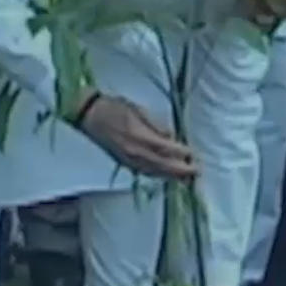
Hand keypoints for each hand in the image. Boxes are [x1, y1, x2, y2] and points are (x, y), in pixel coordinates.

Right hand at [74, 93, 197, 179]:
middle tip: (196, 172)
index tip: (193, 155)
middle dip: (181, 170)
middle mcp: (135, 152)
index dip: (181, 154)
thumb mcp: (138, 109)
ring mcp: (128, 160)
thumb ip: (155, 125)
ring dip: (171, 176)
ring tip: (186, 178)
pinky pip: (144, 172)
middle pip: (162, 165)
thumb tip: (171, 136)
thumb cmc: (113, 107)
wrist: (89, 115)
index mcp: (139, 136)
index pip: (165, 149)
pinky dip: (157, 175)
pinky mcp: (123, 162)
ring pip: (154, 172)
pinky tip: (166, 176)